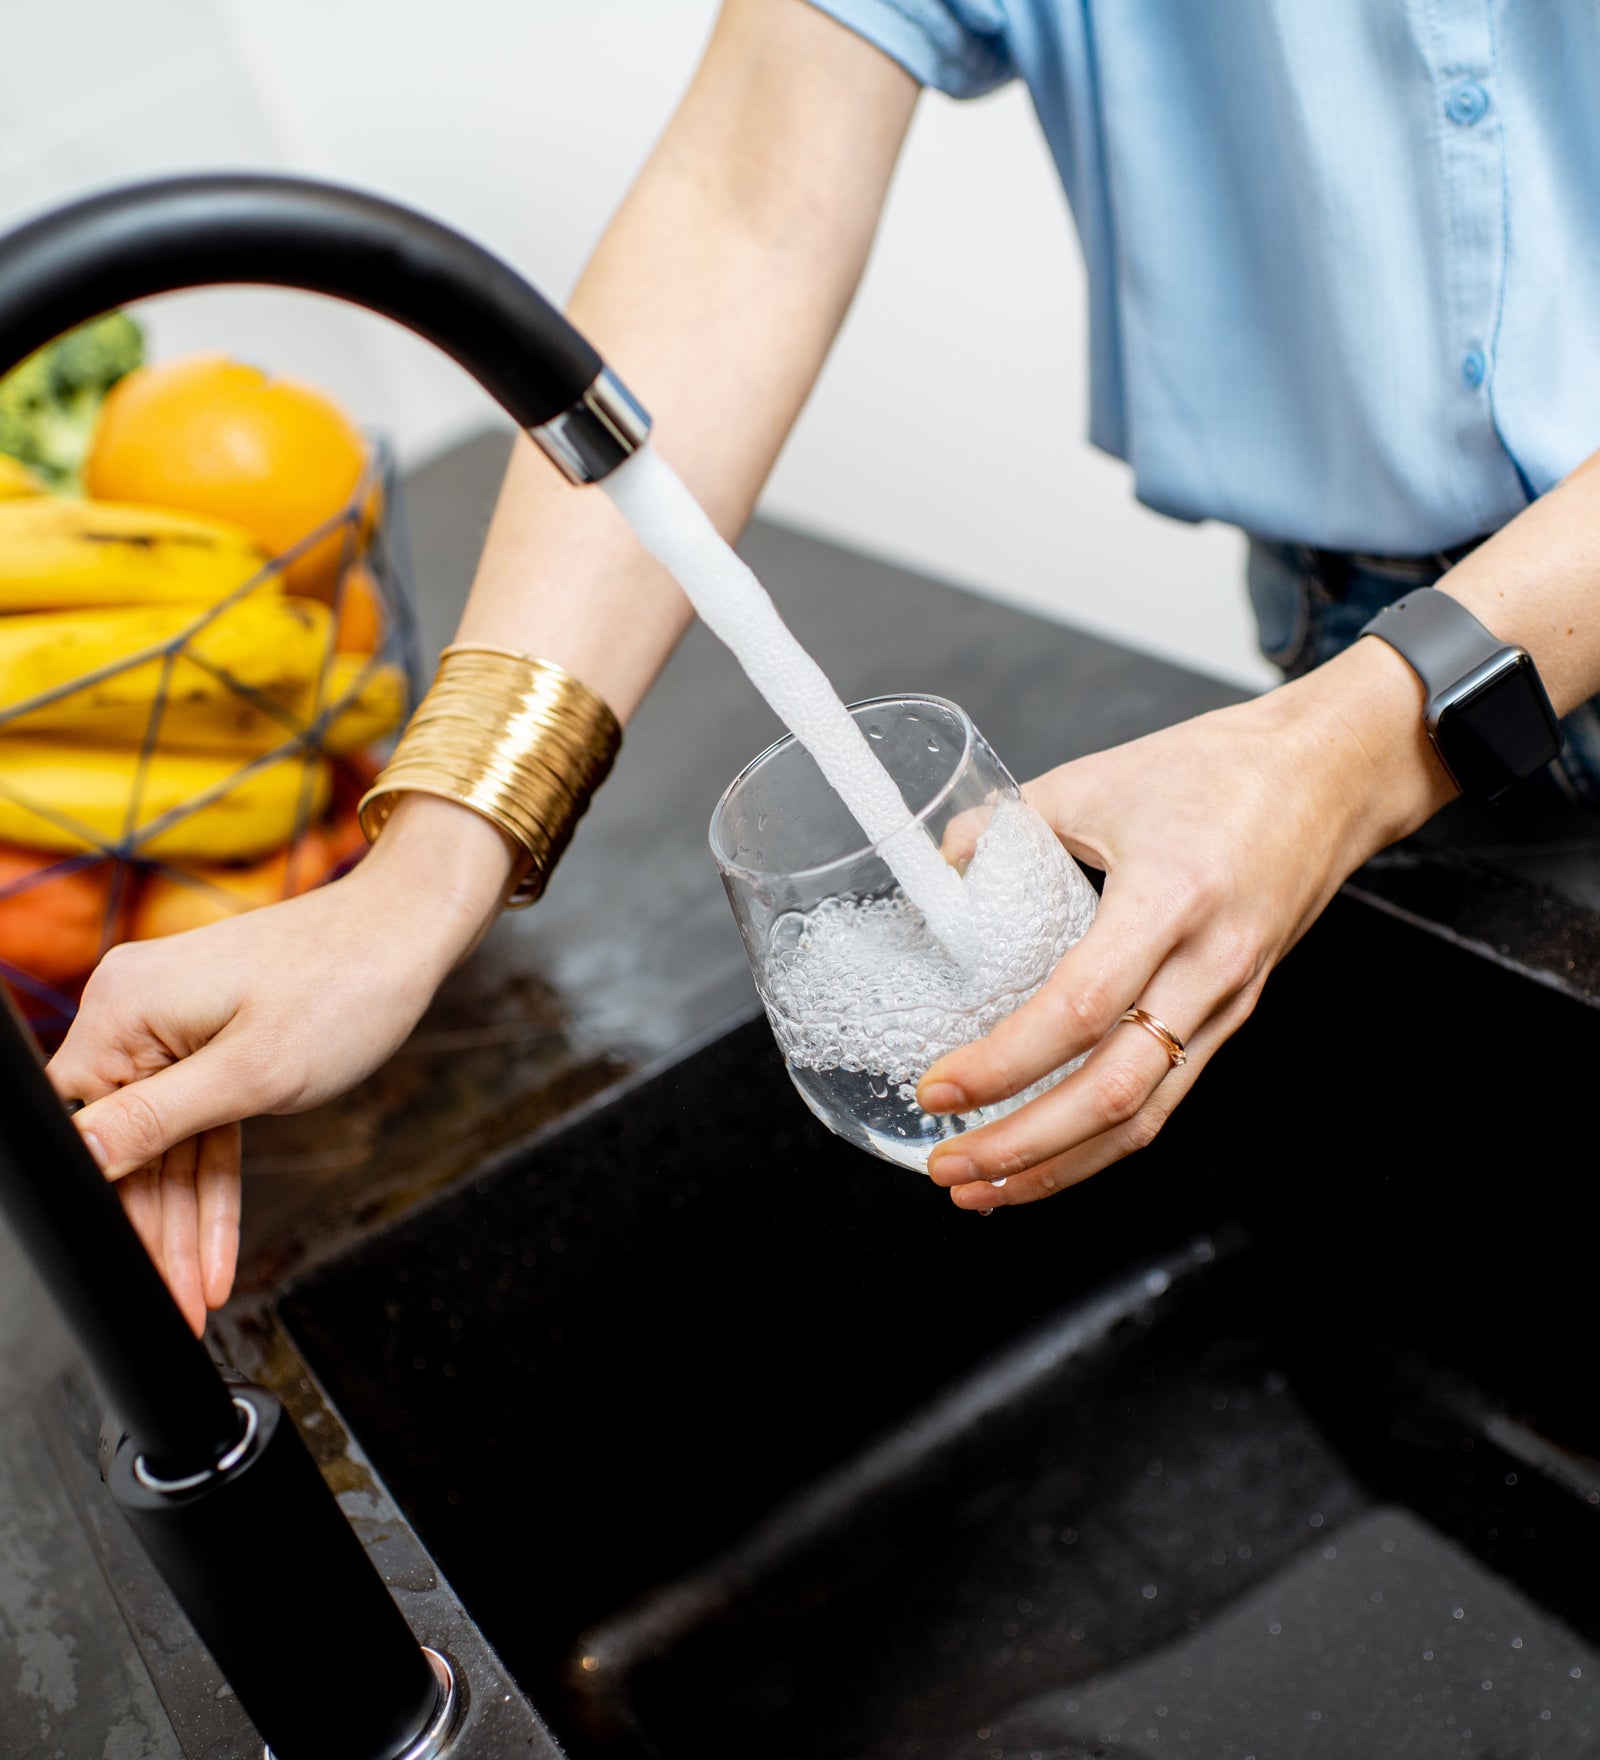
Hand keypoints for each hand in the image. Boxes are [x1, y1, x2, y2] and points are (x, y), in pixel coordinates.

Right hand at [46, 796, 511, 1331]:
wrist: (408, 932)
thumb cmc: (345, 984)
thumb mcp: (251, 1072)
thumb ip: (157, 1120)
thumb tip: (79, 1156)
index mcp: (124, 1009)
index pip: (84, 1128)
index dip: (108, 1207)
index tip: (134, 1273)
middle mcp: (134, 1011)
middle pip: (127, 1145)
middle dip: (156, 1233)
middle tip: (178, 1307)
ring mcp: (172, 1025)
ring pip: (167, 1145)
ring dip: (185, 1222)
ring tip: (198, 1297)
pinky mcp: (208, 1036)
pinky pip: (200, 1123)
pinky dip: (213, 1180)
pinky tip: (218, 1249)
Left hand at [917, 644, 1451, 1208]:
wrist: (1330, 775)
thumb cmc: (1218, 769)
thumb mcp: (1095, 781)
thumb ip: (1007, 827)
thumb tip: (942, 869)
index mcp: (1170, 900)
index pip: (1078, 1009)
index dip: (1002, 1062)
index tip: (938, 1086)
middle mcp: (1207, 967)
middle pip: (1113, 1094)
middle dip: (1021, 1147)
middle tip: (948, 1166)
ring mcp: (1228, 1002)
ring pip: (1144, 1117)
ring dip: (1058, 1166)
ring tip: (983, 1189)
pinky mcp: (1231, 1016)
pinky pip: (1164, 1096)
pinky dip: (1100, 1139)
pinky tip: (1049, 1153)